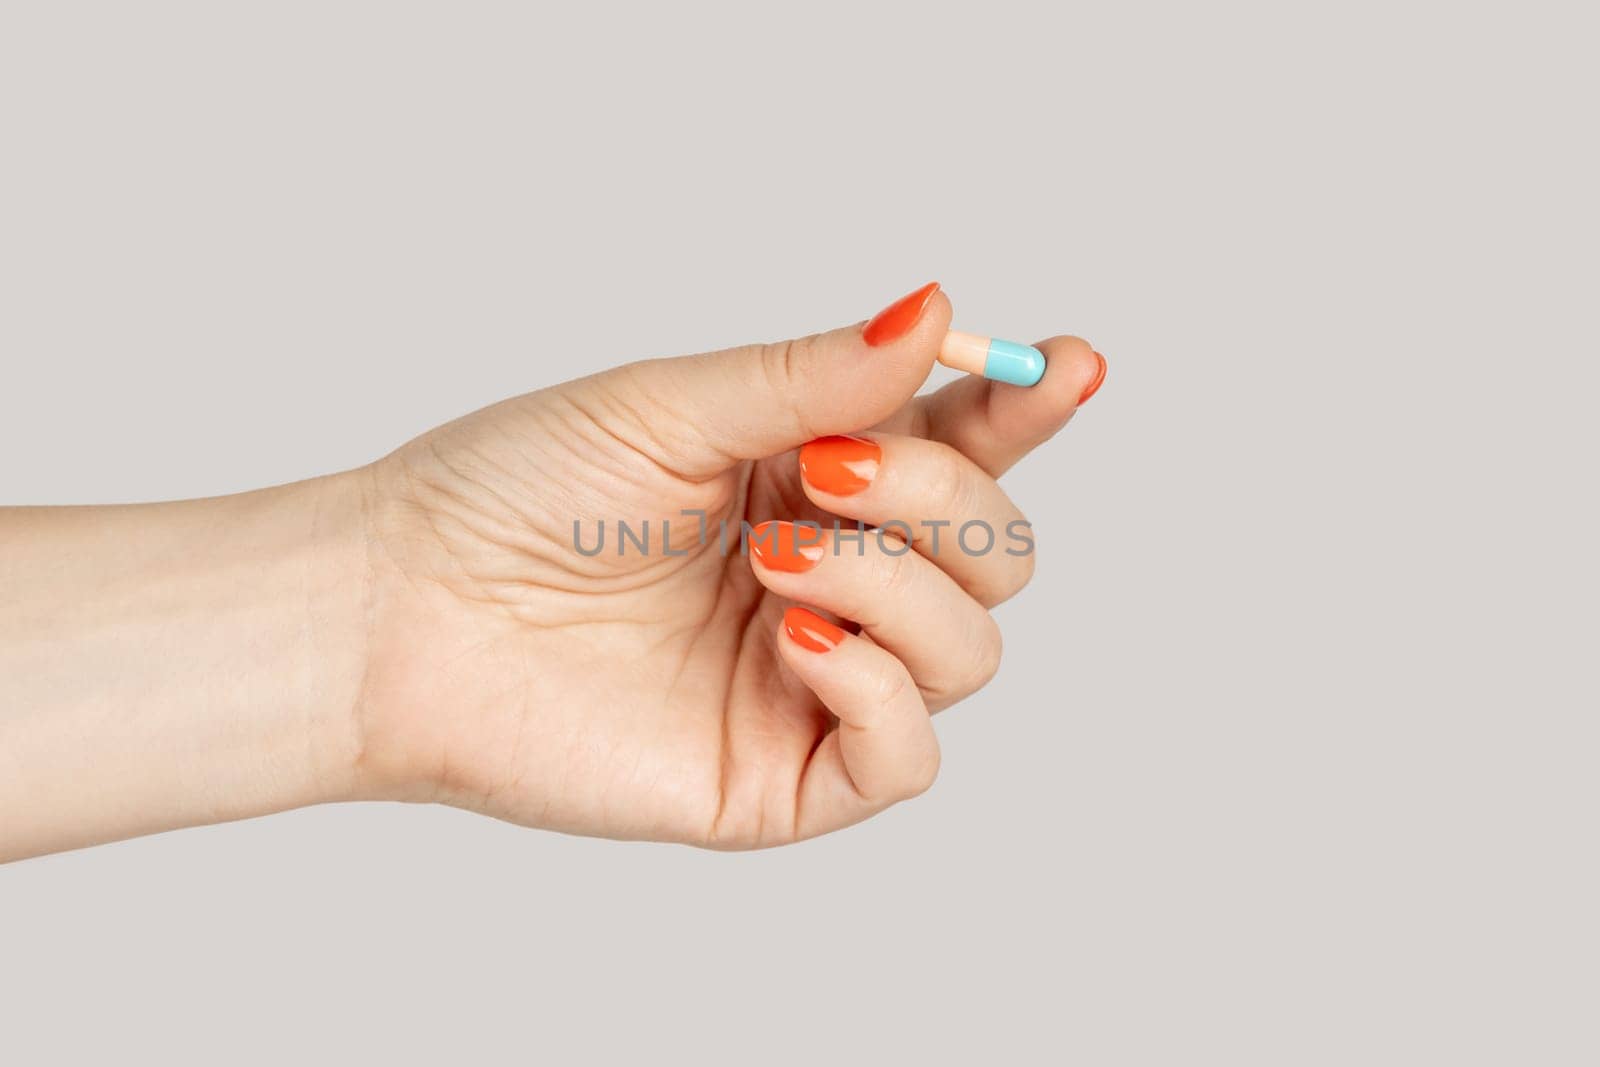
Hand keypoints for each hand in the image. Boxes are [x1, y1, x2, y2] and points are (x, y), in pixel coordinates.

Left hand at [352, 284, 1105, 846]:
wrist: (403, 613)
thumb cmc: (516, 493)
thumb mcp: (673, 405)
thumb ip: (814, 374)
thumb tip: (941, 308)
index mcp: (815, 481)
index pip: (963, 448)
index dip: (1028, 408)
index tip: (1068, 362)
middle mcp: (835, 580)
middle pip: (994, 551)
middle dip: (941, 498)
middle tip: (829, 467)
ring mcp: (816, 682)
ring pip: (968, 646)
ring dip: (897, 585)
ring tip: (776, 561)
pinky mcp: (782, 775)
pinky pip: (907, 756)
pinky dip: (883, 692)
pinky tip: (799, 644)